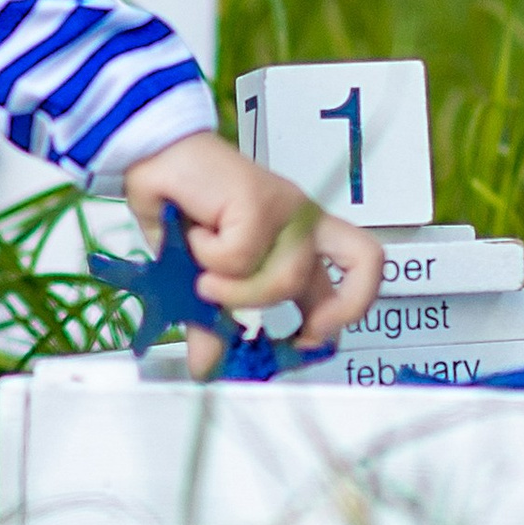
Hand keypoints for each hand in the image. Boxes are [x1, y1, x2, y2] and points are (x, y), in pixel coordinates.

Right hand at [121, 130, 383, 375]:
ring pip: (285, 279)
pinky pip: (241, 257)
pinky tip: (196, 234)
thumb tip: (206, 368)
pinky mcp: (258, 200)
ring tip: (202, 271)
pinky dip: (209, 256)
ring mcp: (284, 210)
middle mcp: (301, 224)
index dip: (347, 311)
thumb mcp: (201, 278)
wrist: (158, 156)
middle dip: (343, 309)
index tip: (306, 340)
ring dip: (235, 289)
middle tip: (304, 331)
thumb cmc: (185, 208)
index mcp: (299, 241)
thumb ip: (211, 321)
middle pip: (365, 261)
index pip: (356, 270)